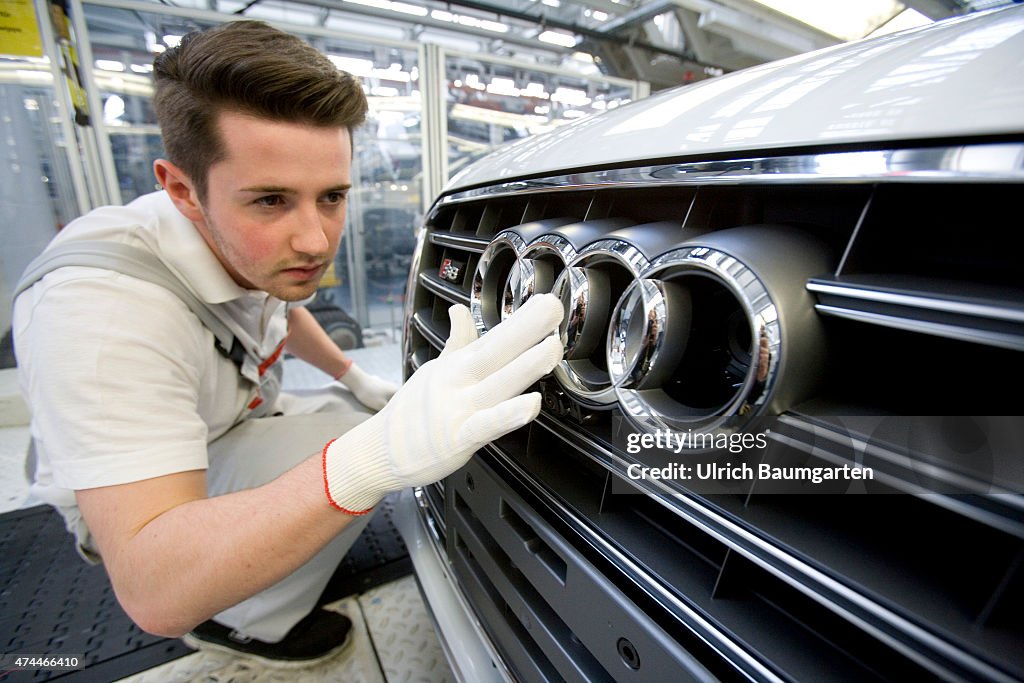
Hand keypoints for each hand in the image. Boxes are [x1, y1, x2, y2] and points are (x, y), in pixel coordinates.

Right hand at [322, 293, 563, 513]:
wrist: (379, 452)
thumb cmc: (412, 413)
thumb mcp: (435, 370)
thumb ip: (457, 342)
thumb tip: (459, 310)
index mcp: (457, 365)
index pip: (493, 337)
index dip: (521, 320)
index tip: (547, 300)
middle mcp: (459, 382)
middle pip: (495, 351)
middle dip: (526, 328)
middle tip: (553, 307)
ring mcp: (459, 409)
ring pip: (497, 384)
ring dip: (525, 365)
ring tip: (551, 348)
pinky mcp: (459, 439)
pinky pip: (487, 425)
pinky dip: (508, 414)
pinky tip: (530, 404)